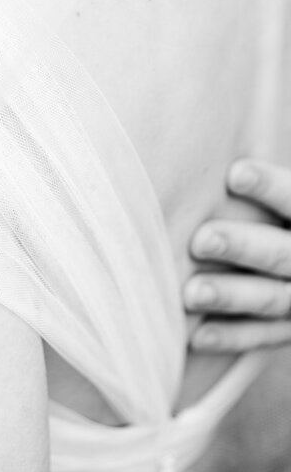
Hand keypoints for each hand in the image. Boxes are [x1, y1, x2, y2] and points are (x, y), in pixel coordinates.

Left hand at [186, 159, 290, 352]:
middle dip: (244, 246)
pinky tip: (196, 335)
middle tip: (201, 240)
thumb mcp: (281, 196)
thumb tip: (206, 135)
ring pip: (274, 298)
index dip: (272, 186)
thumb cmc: (272, 214)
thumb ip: (258, 179)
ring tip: (190, 293)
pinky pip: (266, 336)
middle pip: (284, 253)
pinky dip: (233, 336)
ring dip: (232, 296)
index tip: (234, 173)